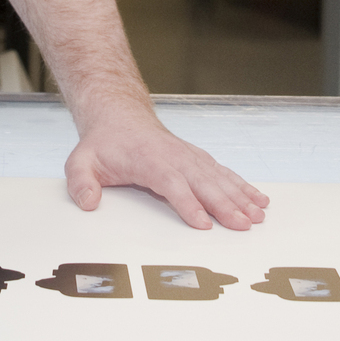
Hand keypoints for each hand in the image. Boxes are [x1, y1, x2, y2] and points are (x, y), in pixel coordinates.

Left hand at [64, 109, 270, 229]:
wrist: (119, 117)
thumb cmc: (103, 144)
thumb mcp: (80, 161)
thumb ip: (81, 182)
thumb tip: (88, 203)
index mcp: (148, 159)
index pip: (172, 183)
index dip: (188, 203)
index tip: (203, 224)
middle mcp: (174, 157)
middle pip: (204, 182)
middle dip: (226, 204)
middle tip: (244, 224)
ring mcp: (189, 157)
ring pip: (219, 178)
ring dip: (241, 197)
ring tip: (259, 215)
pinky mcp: (197, 160)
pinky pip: (223, 173)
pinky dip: (242, 186)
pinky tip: (259, 199)